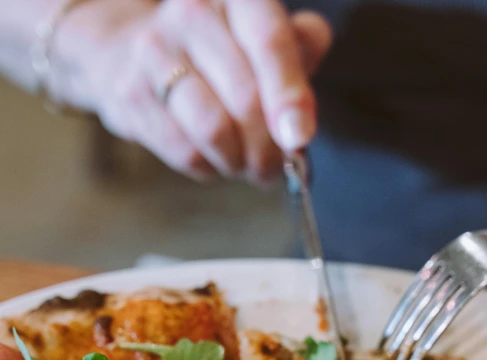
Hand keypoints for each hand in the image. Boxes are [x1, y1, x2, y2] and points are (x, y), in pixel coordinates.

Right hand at [56, 0, 331, 182]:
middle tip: (275, 166)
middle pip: (246, 98)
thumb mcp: (259, 40)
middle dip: (269, 148)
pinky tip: (213, 159)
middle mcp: (193, 13)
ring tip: (244, 165)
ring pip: (214, 130)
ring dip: (239, 162)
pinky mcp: (132, 95)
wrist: (126, 53)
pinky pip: (186, 151)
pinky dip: (209, 167)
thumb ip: (297, 54)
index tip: (299, 136)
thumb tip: (308, 95)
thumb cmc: (213, 54)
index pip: (269, 42)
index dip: (289, 93)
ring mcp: (156, 53)